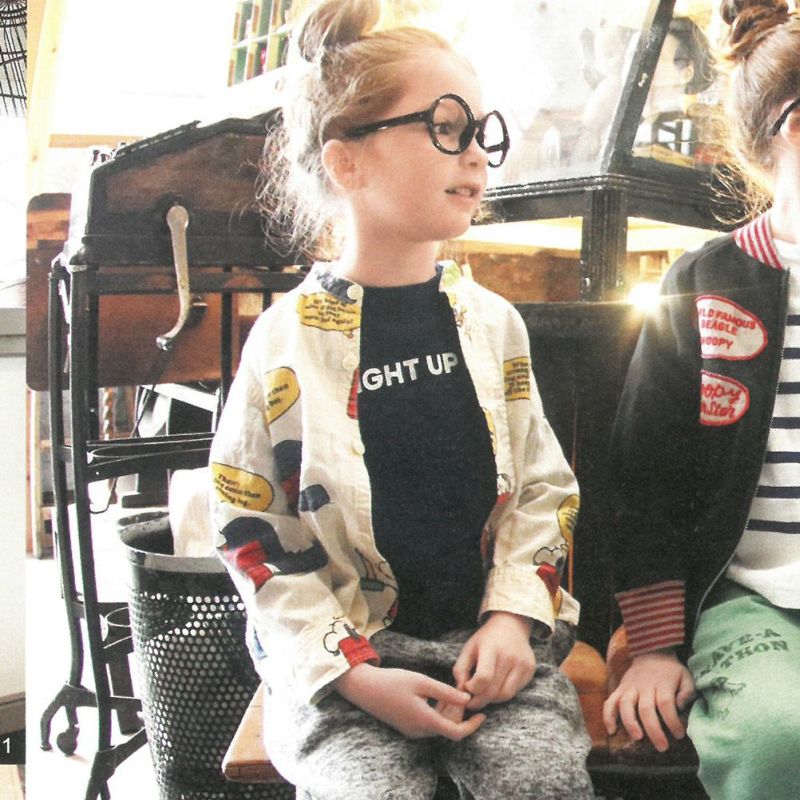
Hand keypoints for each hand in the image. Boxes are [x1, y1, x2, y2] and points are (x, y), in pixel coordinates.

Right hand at [333, 663, 485, 740]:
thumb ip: (446, 692)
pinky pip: (428, 724)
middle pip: (448, 729)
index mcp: (425, 721)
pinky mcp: (406, 727)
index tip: (483, 714)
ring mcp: (411, 731)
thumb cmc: (393, 682)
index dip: (473, 726)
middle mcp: (419, 731)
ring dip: (447, 713)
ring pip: (438, 726)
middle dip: (459, 714)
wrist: (364, 688)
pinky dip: (436, 713)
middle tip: (461, 693)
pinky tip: (434, 695)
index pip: (456, 733)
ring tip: (448, 691)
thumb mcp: (422, 682)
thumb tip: (467, 700)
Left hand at [453, 611, 536, 709]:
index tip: (467, 688)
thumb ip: (460, 669)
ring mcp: (522, 663)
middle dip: (479, 700)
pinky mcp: (530, 670)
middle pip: (494, 690)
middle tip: (471, 702)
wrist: (511, 625)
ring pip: (505, 695)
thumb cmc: (486, 639)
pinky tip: (497, 686)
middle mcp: (509, 656)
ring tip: (484, 694)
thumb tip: (460, 691)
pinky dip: (503, 693)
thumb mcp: (469, 648)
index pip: (484, 677)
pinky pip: (515, 691)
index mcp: (491, 648)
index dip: (473, 688)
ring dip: (492, 699)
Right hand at [603, 649, 695, 751]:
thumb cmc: (670, 670)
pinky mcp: (620, 688)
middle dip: (654, 730)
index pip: (666, 704)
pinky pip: (610, 701)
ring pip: (625, 705)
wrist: (650, 652)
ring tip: (637, 738)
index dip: (672, 721)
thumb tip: (680, 707)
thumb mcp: (686, 677)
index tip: (679, 735)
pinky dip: (608, 715)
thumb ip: (687, 692)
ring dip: (630, 723)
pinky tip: (611, 730)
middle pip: (646, 709)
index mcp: (662, 683)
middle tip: (662, 747)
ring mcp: (629, 687)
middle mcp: (644, 686)